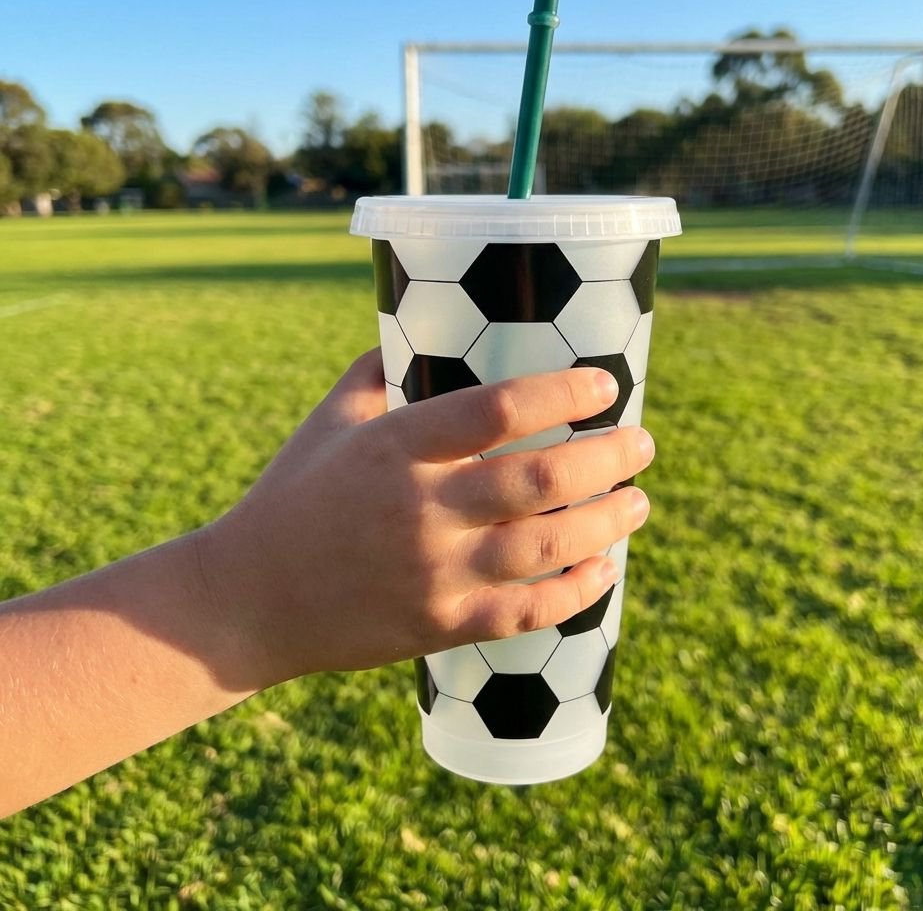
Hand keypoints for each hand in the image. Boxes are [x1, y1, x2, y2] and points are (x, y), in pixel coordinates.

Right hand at [201, 348, 654, 685]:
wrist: (247, 600)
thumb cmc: (291, 497)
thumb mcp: (328, 421)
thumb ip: (375, 371)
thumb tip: (418, 328)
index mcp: (396, 447)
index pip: (500, 409)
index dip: (564, 391)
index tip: (605, 383)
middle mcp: (421, 509)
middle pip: (542, 480)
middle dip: (609, 458)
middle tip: (642, 444)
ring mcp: (434, 573)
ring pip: (547, 546)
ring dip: (606, 521)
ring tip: (638, 501)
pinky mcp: (440, 625)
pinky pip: (526, 612)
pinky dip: (576, 591)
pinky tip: (603, 570)